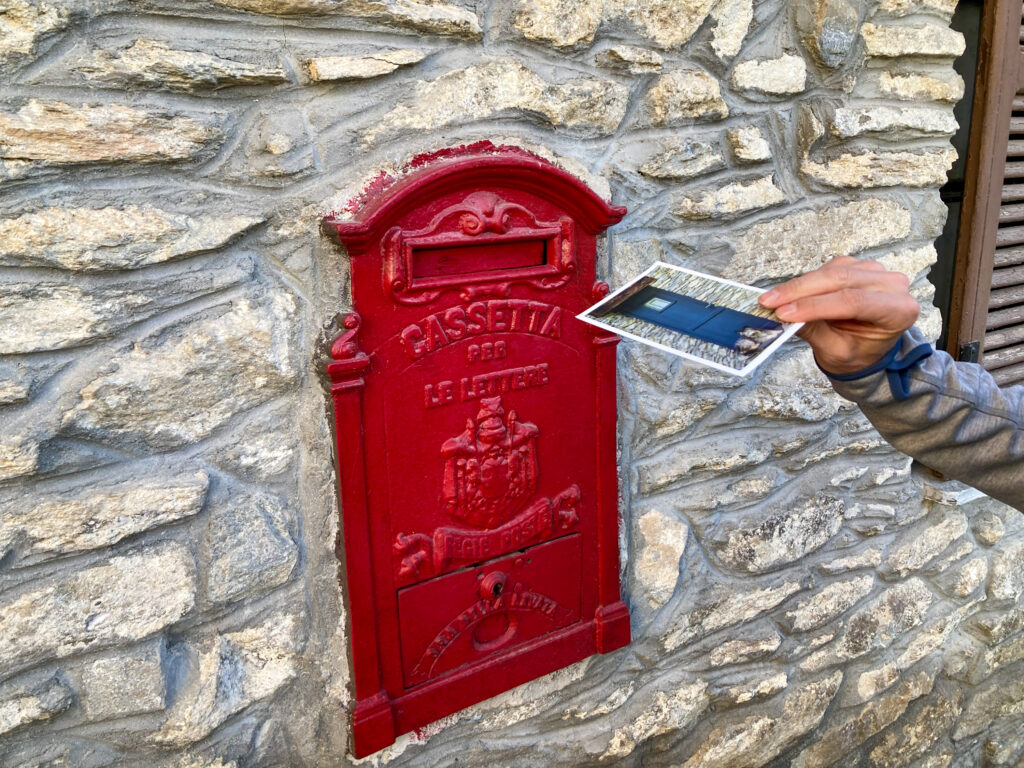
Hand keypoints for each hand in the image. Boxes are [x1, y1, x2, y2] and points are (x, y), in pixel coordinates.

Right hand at [758, 256, 919, 374]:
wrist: (865, 348)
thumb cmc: (858, 354)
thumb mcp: (837, 352)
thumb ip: (815, 332)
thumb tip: (785, 317)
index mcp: (899, 310)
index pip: (853, 301)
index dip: (815, 305)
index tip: (783, 313)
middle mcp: (893, 285)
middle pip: (841, 280)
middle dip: (800, 291)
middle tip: (769, 302)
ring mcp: (876, 271)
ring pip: (832, 271)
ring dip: (800, 285)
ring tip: (774, 300)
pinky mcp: (858, 266)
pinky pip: (828, 268)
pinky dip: (806, 281)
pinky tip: (790, 294)